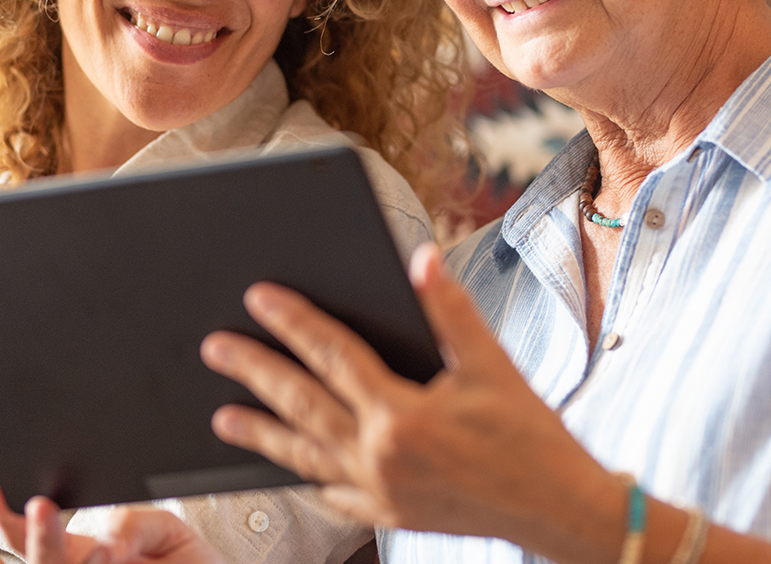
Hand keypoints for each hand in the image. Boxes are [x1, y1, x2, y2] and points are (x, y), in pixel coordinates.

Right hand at [0, 478, 226, 563]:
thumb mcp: (166, 532)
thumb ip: (133, 525)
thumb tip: (103, 544)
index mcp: (85, 550)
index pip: (33, 531)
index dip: (8, 511)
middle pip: (41, 559)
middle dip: (34, 535)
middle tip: (40, 505)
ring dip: (56, 552)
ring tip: (91, 541)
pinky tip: (108, 555)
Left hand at [200, 243, 618, 558]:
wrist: (556, 510)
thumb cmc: (529, 435)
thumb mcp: (491, 365)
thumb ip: (449, 309)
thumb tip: (419, 257)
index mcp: (402, 414)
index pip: (332, 355)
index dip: (292, 322)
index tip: (258, 297)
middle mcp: (381, 457)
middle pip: (302, 404)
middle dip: (254, 372)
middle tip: (214, 348)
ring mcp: (380, 492)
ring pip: (304, 454)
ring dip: (261, 431)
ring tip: (223, 416)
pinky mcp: (388, 515)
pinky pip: (331, 492)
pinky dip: (303, 473)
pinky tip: (287, 464)